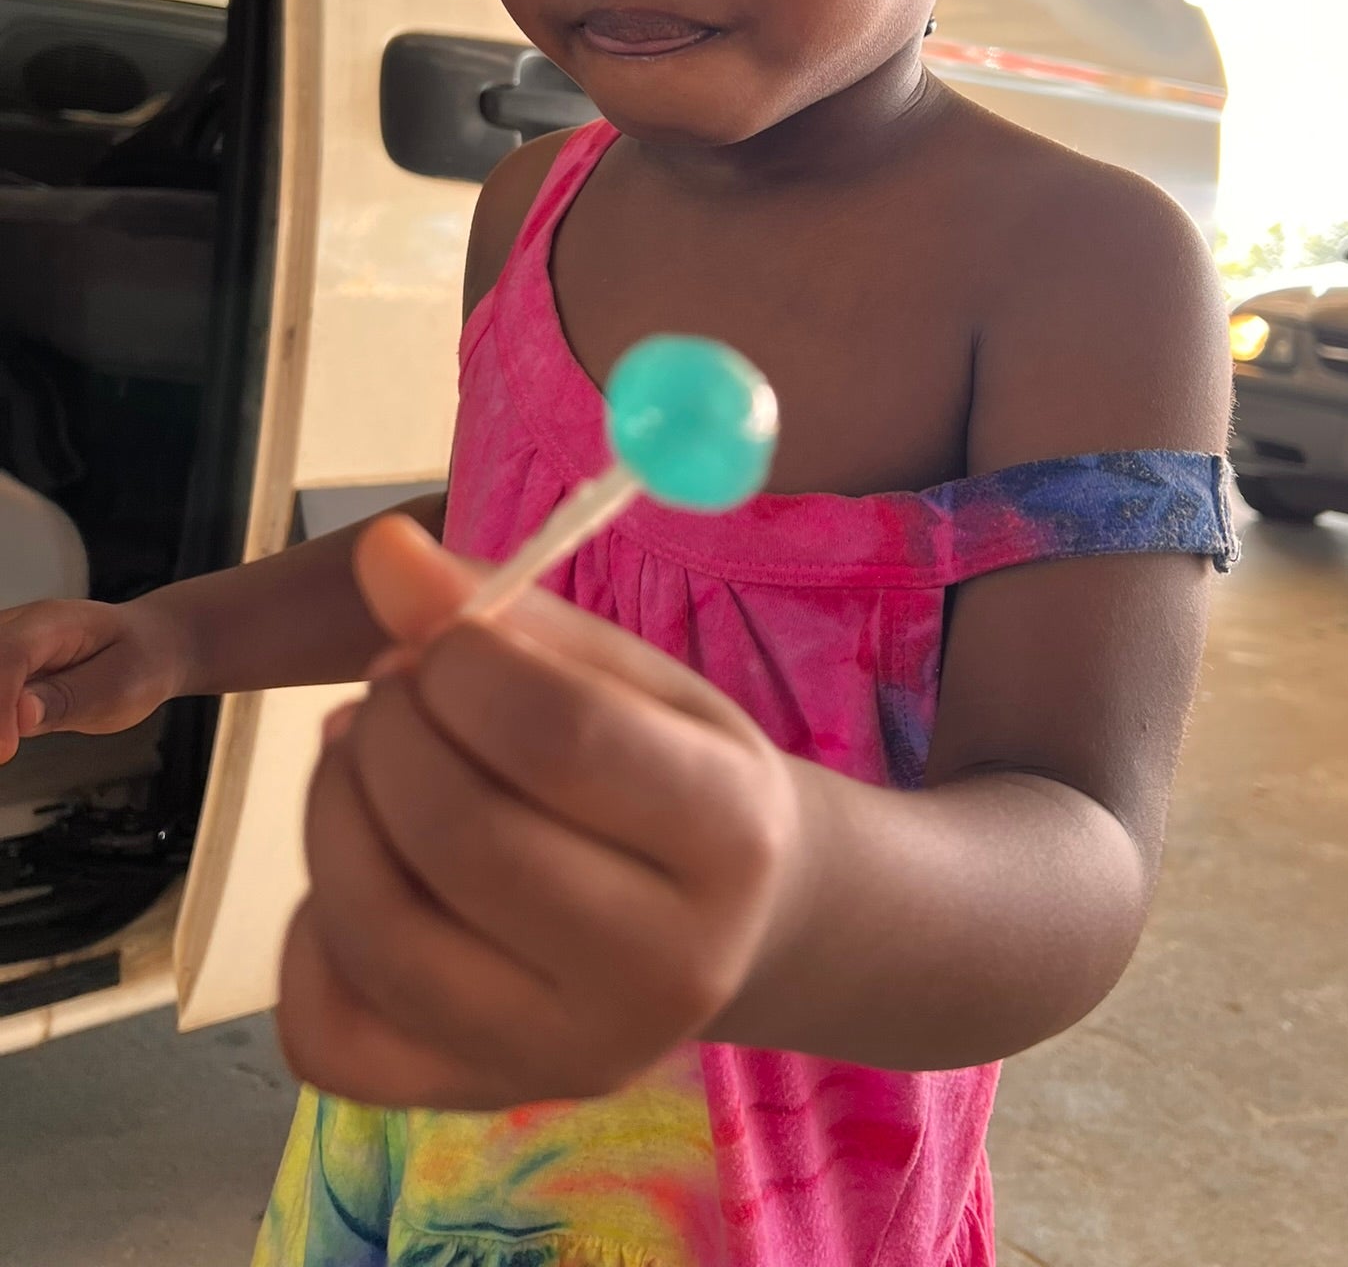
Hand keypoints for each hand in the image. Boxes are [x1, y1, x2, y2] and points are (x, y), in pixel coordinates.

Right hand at [0, 595, 188, 762]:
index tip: (3, 752)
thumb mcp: (120, 688)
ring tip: (6, 747)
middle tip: (4, 752)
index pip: (11, 655)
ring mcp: (2, 644)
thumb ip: (69, 700)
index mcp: (53, 624)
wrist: (146, 647)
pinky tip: (4, 743)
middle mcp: (17, 627)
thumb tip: (20, 716)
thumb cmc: (137, 664)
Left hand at [277, 516, 804, 1109]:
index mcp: (732, 834)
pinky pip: (332, 1032)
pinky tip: (365, 869)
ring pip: (380, 936)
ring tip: (363, 754)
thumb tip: (379, 552)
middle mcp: (668, 970)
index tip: (441, 641)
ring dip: (334, 808)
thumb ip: (508, 614)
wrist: (728, 924)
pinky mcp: (480, 1102)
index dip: (462, 664)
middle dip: (388, 731)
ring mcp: (570, 1055)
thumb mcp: (628, 676)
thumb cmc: (671, 769)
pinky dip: (309, 933)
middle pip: (463, 838)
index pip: (562, 739)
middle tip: (392, 689)